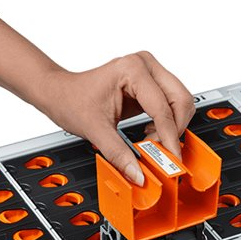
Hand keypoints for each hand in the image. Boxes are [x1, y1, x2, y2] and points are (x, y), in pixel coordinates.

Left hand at [35, 51, 194, 185]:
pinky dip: (167, 122)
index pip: (162, 109)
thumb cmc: (71, 99)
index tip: (171, 159)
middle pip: (181, 100)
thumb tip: (138, 174)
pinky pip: (171, 103)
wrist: (59, 92)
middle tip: (163, 153)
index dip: (168, 138)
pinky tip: (150, 133)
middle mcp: (145, 65)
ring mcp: (150, 72)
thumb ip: (119, 154)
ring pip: (180, 101)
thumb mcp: (95, 130)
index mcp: (133, 69)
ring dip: (172, 126)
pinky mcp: (150, 82)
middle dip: (175, 130)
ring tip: (152, 142)